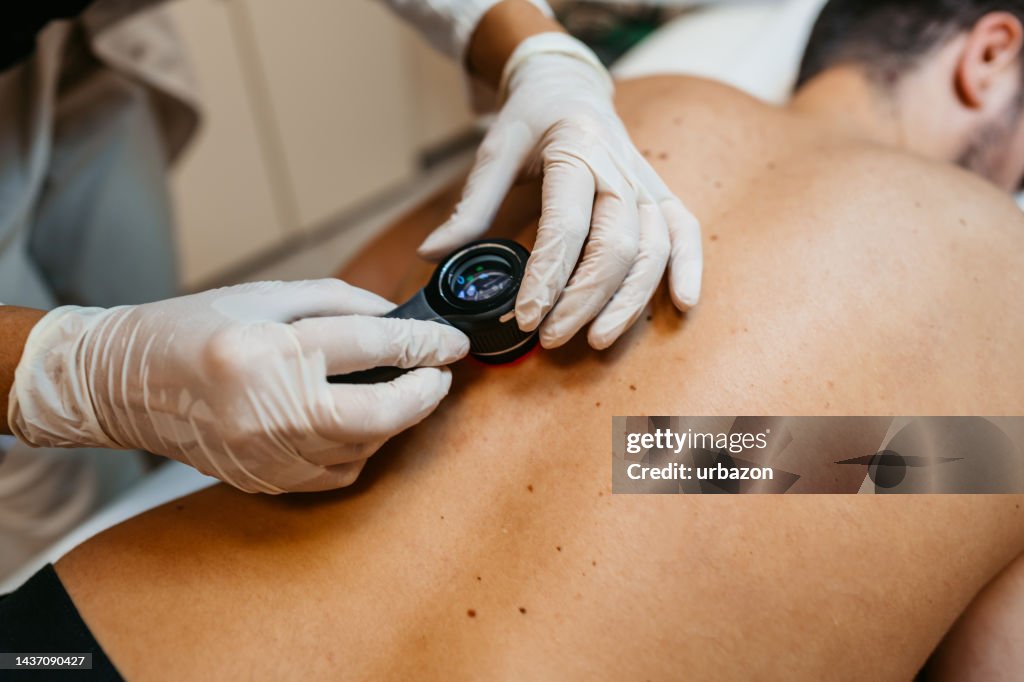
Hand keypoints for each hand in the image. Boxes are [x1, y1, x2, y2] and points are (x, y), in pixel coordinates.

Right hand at [8, 280, 468, 492]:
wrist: (123, 384)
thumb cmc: (192, 328)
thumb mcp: (265, 296)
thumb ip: (339, 303)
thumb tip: (398, 319)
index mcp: (266, 351)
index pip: (370, 347)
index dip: (424, 345)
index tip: (452, 342)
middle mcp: (267, 410)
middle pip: (378, 414)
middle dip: (424, 394)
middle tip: (441, 374)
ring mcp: (265, 455)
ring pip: (363, 447)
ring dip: (396, 420)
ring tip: (404, 390)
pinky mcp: (264, 480)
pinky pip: (336, 471)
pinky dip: (361, 446)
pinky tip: (362, 420)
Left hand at [419, 33, 702, 349]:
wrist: (570, 86)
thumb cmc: (531, 119)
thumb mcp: (495, 150)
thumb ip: (471, 206)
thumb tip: (431, 253)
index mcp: (576, 150)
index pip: (567, 225)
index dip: (548, 277)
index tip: (525, 317)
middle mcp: (619, 168)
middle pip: (615, 245)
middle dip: (583, 299)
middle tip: (550, 337)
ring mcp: (646, 183)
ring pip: (653, 249)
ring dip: (629, 301)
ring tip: (596, 340)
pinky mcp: (660, 195)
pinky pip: (685, 232)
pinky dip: (689, 268)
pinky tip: (683, 304)